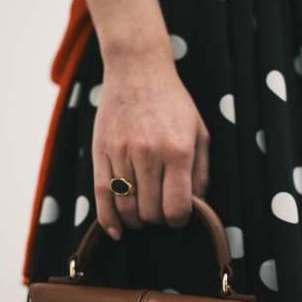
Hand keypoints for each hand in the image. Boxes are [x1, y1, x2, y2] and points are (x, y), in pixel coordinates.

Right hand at [91, 50, 209, 239]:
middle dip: (157, 219)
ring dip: (136, 220)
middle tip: (160, 210)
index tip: (179, 216)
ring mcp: (121, 154)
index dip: (179, 220)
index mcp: (177, 151)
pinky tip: (117, 231)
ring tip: (142, 215)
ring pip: (126, 208)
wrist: (136, 70)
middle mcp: (148, 154)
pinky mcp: (100, 153)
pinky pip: (102, 196)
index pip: (176, 207)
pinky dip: (108, 220)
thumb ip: (201, 173)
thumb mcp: (199, 133)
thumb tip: (196, 207)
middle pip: (150, 212)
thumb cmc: (173, 104)